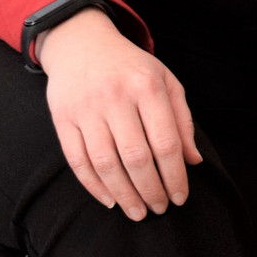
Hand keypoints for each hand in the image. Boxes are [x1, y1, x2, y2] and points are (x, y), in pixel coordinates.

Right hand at [35, 7, 201, 220]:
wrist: (82, 43)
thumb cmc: (131, 68)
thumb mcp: (165, 82)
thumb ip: (182, 120)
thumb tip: (193, 162)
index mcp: (147, 86)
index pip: (166, 142)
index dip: (175, 176)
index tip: (180, 197)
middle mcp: (116, 97)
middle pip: (136, 157)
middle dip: (151, 190)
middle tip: (159, 209)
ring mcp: (86, 108)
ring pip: (106, 163)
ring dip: (124, 195)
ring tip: (138, 212)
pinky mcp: (63, 118)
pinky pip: (77, 160)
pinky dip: (93, 186)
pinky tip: (110, 200)